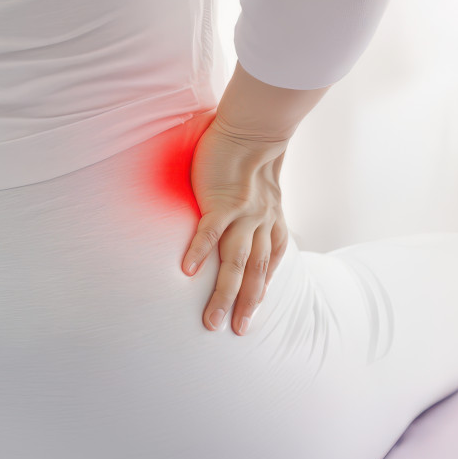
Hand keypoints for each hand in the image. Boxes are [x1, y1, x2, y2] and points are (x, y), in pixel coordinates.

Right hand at [181, 114, 289, 334]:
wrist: (255, 126)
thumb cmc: (251, 153)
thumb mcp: (262, 187)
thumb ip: (254, 207)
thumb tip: (241, 217)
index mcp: (270, 221)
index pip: (269, 263)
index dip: (262, 289)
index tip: (252, 312)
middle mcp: (261, 223)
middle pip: (255, 272)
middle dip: (246, 305)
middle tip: (235, 332)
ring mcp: (243, 214)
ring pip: (236, 262)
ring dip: (225, 294)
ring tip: (212, 320)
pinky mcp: (223, 200)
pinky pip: (211, 231)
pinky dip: (200, 251)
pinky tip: (187, 272)